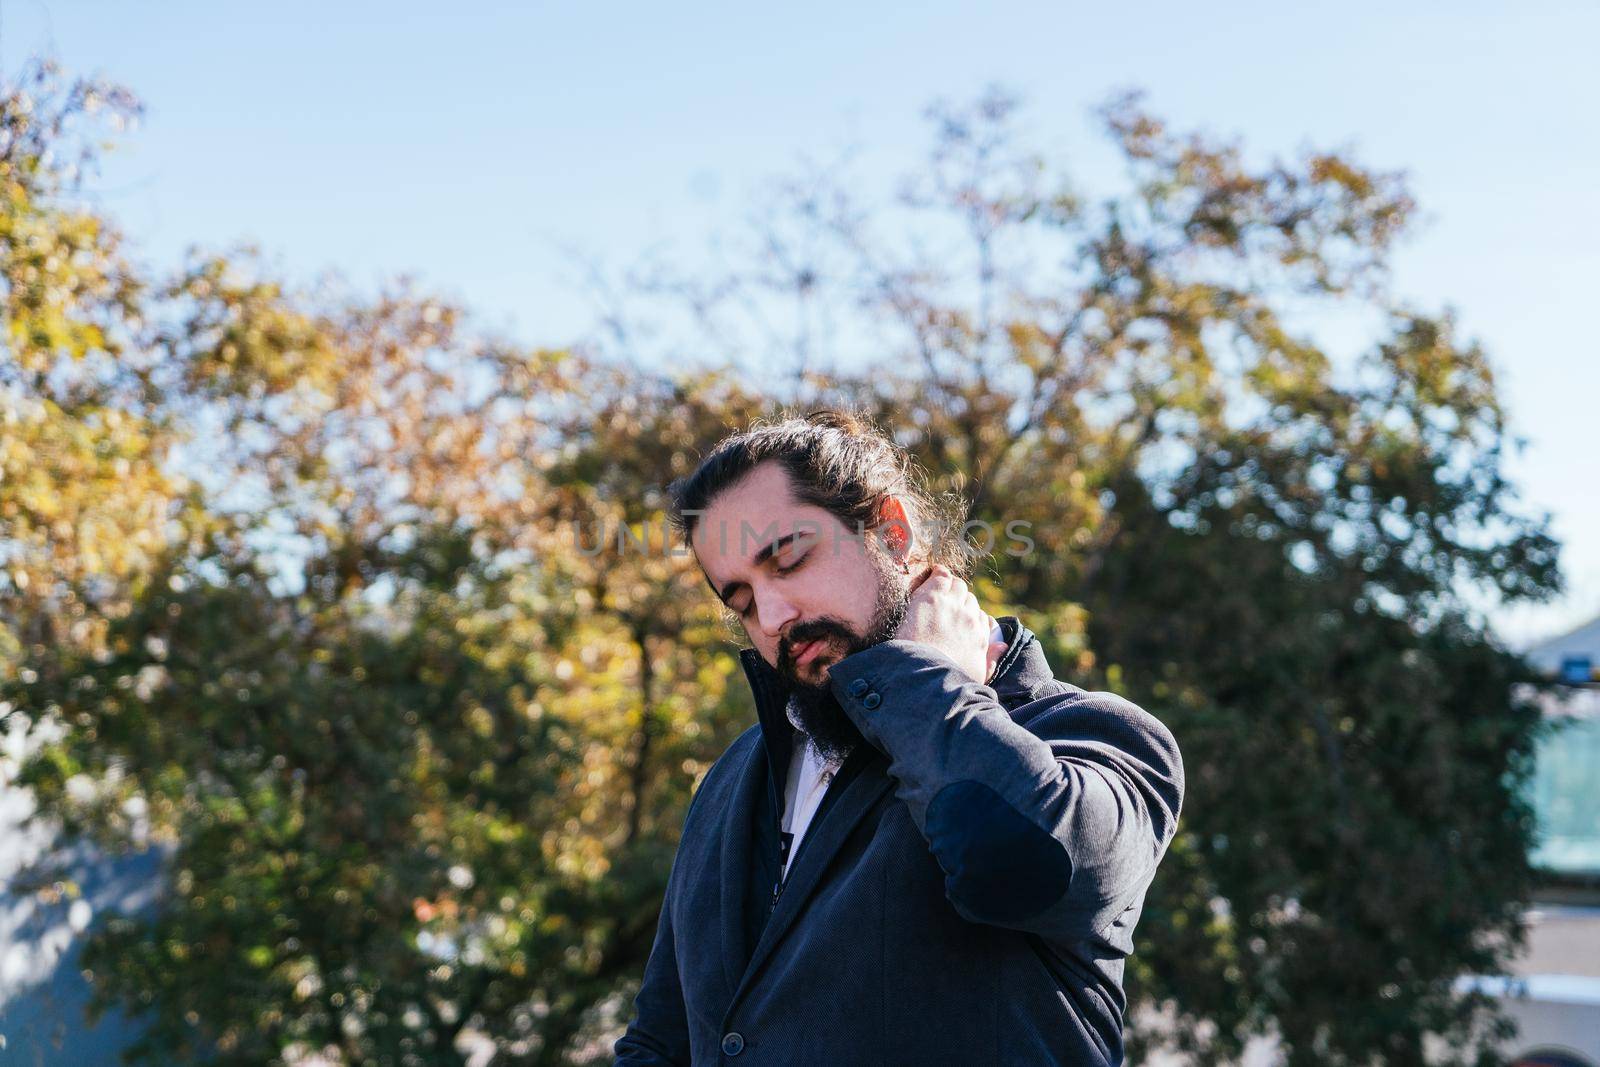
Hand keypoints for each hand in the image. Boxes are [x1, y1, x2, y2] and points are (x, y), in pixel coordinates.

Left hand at [894, 564, 1005, 684]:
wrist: (921, 675)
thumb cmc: (945, 681)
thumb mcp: (975, 677)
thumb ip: (991, 661)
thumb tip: (1003, 645)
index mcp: (980, 637)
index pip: (980, 617)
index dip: (968, 617)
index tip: (957, 620)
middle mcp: (970, 618)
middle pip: (969, 599)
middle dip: (958, 601)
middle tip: (943, 606)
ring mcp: (952, 606)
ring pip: (957, 585)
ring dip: (948, 586)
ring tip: (936, 591)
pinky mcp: (932, 597)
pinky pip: (941, 575)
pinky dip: (937, 573)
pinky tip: (931, 574)